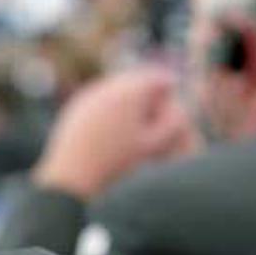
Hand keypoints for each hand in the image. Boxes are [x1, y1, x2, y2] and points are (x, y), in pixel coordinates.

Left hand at [34, 67, 201, 199]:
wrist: (73, 175)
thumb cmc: (117, 163)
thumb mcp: (153, 146)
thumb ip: (173, 124)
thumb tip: (182, 106)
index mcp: (132, 92)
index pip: (161, 79)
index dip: (171, 95)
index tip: (173, 114)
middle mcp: (110, 86)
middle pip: (139, 81)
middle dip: (150, 96)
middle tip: (158, 115)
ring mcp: (91, 94)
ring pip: (119, 89)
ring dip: (130, 101)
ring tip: (136, 126)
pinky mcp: (77, 105)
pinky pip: (101, 100)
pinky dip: (111, 109)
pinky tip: (113, 132)